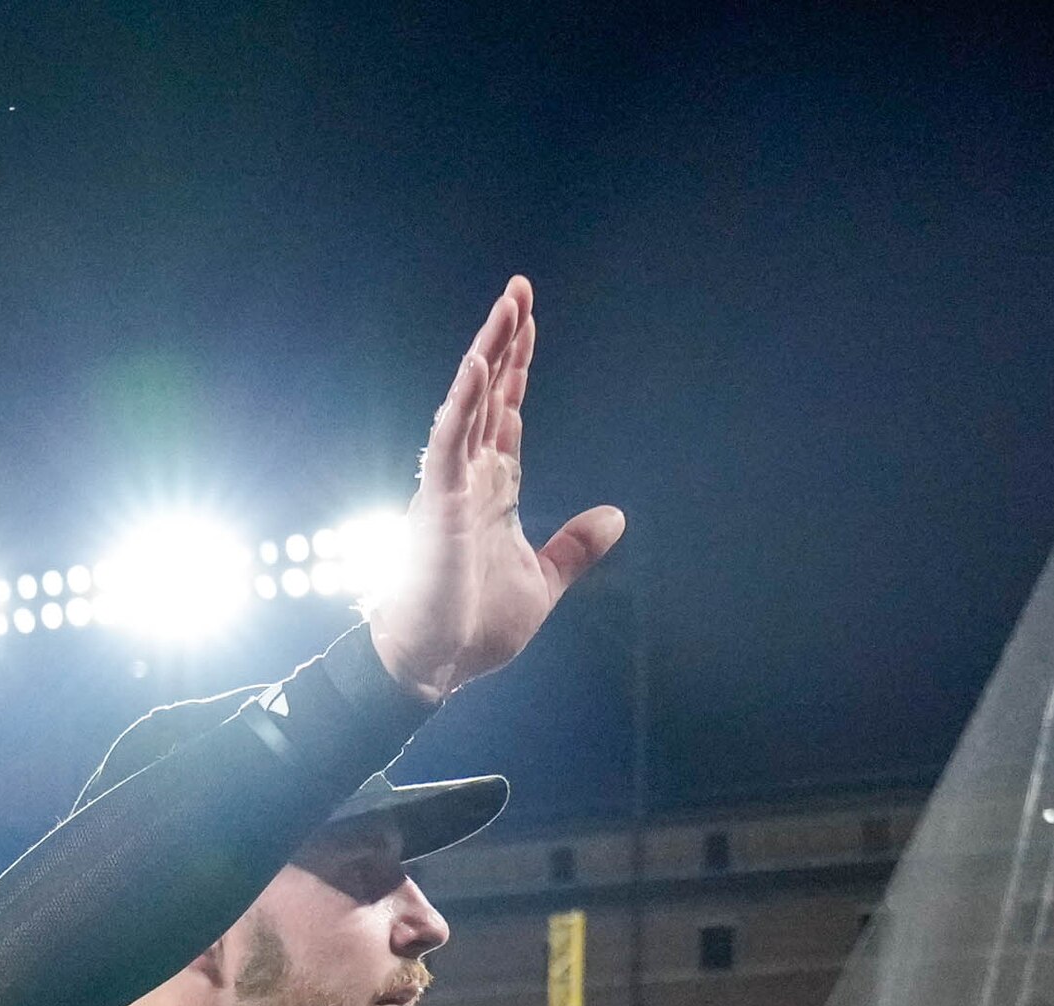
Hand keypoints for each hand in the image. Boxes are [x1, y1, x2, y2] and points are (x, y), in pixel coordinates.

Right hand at [365, 278, 624, 703]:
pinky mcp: (436, 502)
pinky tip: (476, 362)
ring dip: (488, 352)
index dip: (519, 368)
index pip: (508, 413)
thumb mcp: (544, 582)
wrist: (436, 666)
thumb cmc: (476, 627)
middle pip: (489, 392)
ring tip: (508, 305)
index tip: (530, 325)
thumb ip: (575, 547)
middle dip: (505, 340)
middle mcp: (470, 476)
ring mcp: (451, 484)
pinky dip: (462, 400)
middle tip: (520, 289)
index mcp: (494, 490)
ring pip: (470, 402)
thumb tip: (617, 517)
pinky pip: (448, 440)